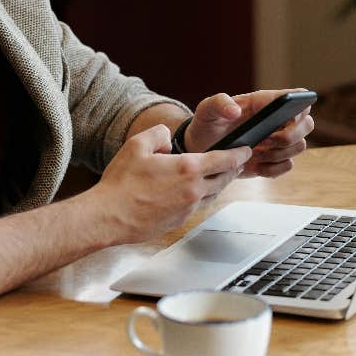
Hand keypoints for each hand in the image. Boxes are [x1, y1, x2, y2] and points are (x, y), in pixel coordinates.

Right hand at [89, 124, 250, 243]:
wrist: (109, 216)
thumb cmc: (121, 183)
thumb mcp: (137, 145)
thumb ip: (158, 134)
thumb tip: (168, 138)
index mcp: (188, 168)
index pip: (224, 160)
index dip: (239, 154)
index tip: (246, 150)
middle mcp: (193, 190)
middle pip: (225, 179)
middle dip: (233, 169)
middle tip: (236, 163)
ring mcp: (187, 208)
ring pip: (213, 195)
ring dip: (219, 184)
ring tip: (218, 176)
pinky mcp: (179, 221)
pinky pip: (198, 207)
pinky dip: (202, 197)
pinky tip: (194, 192)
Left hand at [183, 90, 313, 178]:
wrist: (202, 149)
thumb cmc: (208, 123)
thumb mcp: (207, 109)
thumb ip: (219, 104)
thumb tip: (235, 111)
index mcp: (265, 102)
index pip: (296, 97)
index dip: (301, 105)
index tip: (289, 117)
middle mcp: (277, 121)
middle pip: (307, 124)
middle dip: (290, 135)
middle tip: (266, 140)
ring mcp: (277, 142)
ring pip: (299, 146)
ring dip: (279, 153)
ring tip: (254, 153)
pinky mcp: (272, 161)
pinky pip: (287, 166)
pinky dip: (273, 169)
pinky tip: (255, 166)